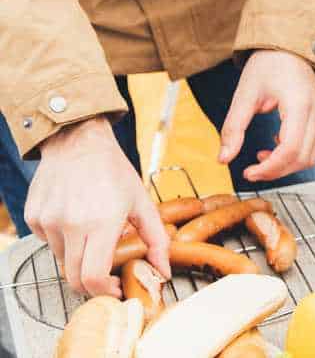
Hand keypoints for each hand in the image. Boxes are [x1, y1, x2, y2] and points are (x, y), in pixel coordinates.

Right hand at [25, 117, 170, 296]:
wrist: (78, 142)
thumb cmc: (113, 171)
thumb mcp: (142, 201)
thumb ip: (156, 239)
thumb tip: (164, 270)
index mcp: (101, 222)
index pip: (92, 277)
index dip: (103, 291)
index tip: (115, 288)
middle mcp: (70, 224)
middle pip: (73, 277)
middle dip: (91, 283)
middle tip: (106, 273)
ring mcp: (48, 221)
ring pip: (61, 259)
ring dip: (78, 256)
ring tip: (92, 232)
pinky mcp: (33, 217)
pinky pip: (47, 242)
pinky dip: (62, 240)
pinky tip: (74, 218)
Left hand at [219, 50, 314, 182]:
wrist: (289, 47)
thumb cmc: (268, 66)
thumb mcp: (245, 95)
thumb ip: (234, 128)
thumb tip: (223, 159)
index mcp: (299, 105)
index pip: (290, 149)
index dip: (269, 168)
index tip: (248, 172)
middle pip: (303, 158)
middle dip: (276, 171)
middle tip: (251, 171)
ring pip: (310, 157)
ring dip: (286, 166)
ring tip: (262, 158)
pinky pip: (311, 147)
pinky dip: (294, 156)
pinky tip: (274, 146)